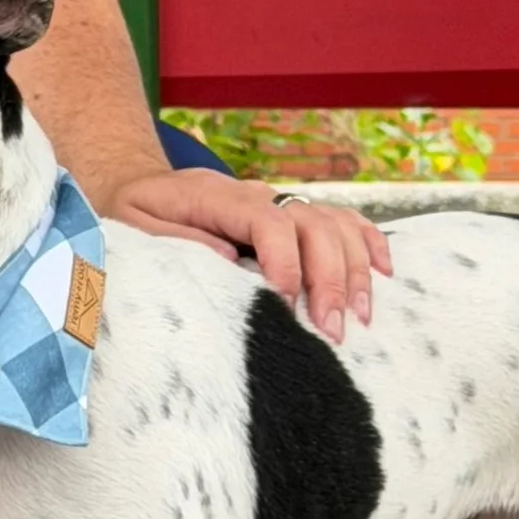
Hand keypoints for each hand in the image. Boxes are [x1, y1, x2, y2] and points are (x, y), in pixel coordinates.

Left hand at [105, 167, 390, 340]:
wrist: (138, 188)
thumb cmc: (134, 215)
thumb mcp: (134, 226)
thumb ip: (175, 241)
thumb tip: (226, 258)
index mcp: (214, 194)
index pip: (266, 219)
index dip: (284, 261)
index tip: (287, 304)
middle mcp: (256, 194)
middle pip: (311, 222)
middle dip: (328, 277)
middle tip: (333, 330)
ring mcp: (278, 202)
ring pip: (333, 222)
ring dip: (353, 268)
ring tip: (360, 318)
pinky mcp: (291, 216)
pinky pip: (342, 221)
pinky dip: (367, 243)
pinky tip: (384, 274)